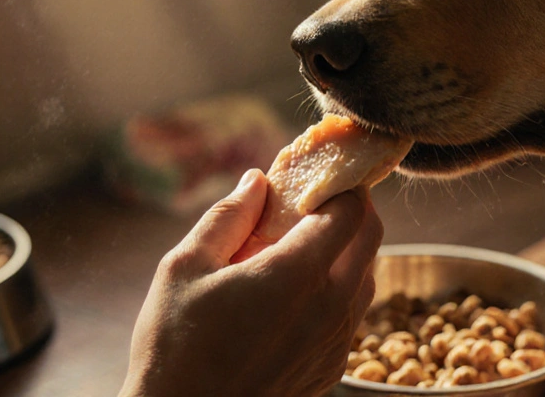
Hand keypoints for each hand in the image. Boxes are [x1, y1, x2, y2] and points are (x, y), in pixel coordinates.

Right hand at [119, 168, 382, 396]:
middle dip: (350, 210)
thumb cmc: (175, 348)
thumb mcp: (184, 267)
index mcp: (297, 274)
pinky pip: (352, 316)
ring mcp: (335, 343)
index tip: (316, 176)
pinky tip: (297, 294)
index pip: (351, 209)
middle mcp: (330, 308)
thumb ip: (227, 217)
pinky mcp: (330, 369)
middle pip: (370, 238)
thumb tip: (257, 181)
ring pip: (367, 277)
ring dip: (347, 252)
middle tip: (316, 202)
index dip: (339, 184)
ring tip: (302, 247)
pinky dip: (338, 291)